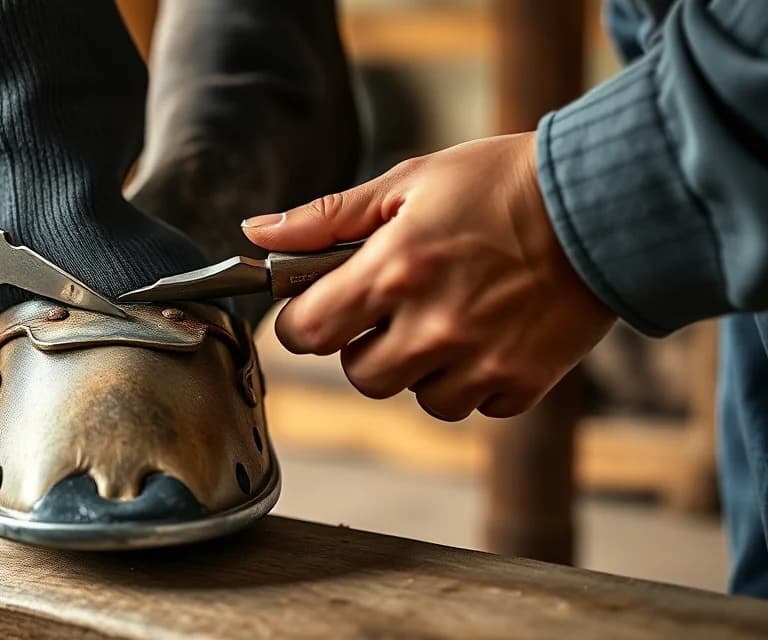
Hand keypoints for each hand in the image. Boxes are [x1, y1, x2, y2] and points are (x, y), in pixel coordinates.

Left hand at [242, 133, 615, 419]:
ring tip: (451, 316)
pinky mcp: (522, 382)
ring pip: (417, 397)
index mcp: (394, 270)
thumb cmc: (499, 183)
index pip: (307, 333)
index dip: (307, 322)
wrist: (603, 202)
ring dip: (421, 367)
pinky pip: (471, 405)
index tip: (323, 308)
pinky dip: (472, 379)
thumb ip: (325, 218)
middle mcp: (432, 324)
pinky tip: (489, 334)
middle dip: (366, 345)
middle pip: (359, 374)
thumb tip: (256, 232)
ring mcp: (480, 359)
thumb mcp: (406, 183)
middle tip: (397, 307)